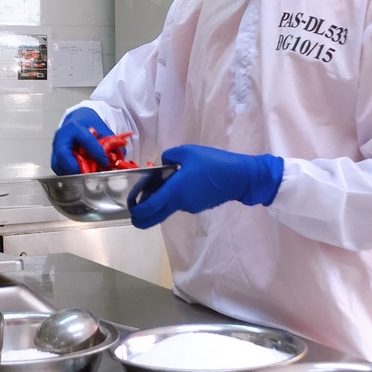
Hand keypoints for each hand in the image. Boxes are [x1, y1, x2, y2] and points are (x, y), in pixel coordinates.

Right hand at [50, 108, 112, 174]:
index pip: (85, 140)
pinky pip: (59, 169)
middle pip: (63, 155)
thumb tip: (118, 157)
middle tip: (89, 174)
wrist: (76, 121)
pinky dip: (69, 173)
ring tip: (86, 175)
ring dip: (72, 173)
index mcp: (75, 127)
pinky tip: (80, 173)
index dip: (96, 152)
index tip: (105, 162)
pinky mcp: (54, 157)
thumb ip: (111, 142)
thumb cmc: (88, 125)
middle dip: (76, 167)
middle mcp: (62, 137)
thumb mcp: (102, 129)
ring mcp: (55, 148)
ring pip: (58, 165)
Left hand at [129, 144, 283, 228]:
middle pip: (157, 215)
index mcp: (175, 190)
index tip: (132, 210)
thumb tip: (165, 163)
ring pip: (169, 207)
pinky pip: (181, 203)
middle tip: (135, 217)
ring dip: (161, 202)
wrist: (239, 177)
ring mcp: (190, 206)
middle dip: (143, 219)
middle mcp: (180, 202)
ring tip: (158, 188)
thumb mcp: (188, 152)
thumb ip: (171, 156)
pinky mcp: (199, 206)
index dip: (139, 210)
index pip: (151, 206)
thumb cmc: (213, 162)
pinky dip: (175, 198)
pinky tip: (179, 186)